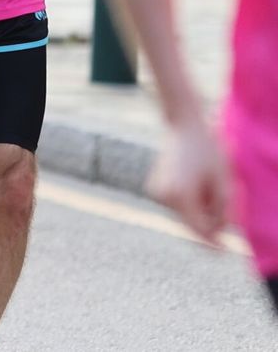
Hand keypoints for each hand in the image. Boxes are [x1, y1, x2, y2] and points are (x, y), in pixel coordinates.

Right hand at [148, 121, 229, 249]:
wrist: (183, 126)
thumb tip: (218, 233)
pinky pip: (177, 206)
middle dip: (209, 222)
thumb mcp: (222, 182)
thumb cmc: (207, 151)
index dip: (214, 242)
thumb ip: (222, 212)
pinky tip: (197, 185)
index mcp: (179, 196)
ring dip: (200, 212)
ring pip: (183, 216)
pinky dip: (190, 204)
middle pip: (191, 224)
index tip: (226, 253)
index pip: (199, 229)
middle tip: (224, 203)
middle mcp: (163, 197)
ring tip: (210, 188)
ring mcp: (156, 193)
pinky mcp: (155, 189)